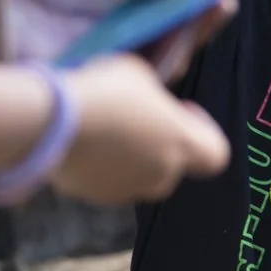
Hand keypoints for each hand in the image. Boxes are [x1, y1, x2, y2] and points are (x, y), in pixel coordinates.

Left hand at [1, 0, 235, 82]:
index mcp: (123, 17)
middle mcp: (125, 48)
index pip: (173, 13)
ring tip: (205, 11)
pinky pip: (143, 84)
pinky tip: (175, 42)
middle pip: (177, 41)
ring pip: (166, 63)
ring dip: (189, 37)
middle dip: (204, 21)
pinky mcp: (105, 94)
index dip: (201, 1)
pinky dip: (163, 61)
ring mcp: (115, 73)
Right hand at [47, 55, 229, 203]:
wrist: (54, 123)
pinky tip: (82, 140)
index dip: (205, 132)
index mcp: (181, 143)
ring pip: (137, 176)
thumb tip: (149, 99)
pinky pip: (104, 180)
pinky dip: (99, 166)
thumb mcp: (139, 74)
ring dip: (129, 157)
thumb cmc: (106, 91)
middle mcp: (161, 174)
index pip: (216, 155)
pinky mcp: (93, 196)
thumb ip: (154, 93)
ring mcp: (126, 190)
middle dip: (159, 144)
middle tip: (136, 117)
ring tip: (104, 127)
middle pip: (172, 166)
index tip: (181, 110)